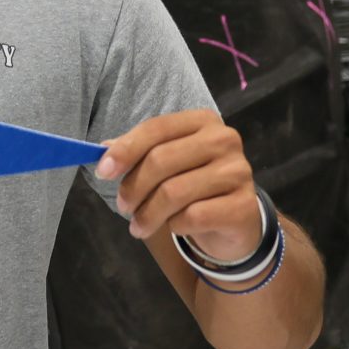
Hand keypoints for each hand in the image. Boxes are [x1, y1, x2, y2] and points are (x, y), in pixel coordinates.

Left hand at [96, 108, 259, 261]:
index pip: (156, 128)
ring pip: (174, 192)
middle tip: (123, 206)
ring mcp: (239, 172)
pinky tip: (174, 227)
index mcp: (203, 121)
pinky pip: (194, 216)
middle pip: (161, 160)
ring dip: (148, 213)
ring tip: (137, 226)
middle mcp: (224, 140)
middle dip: (133, 187)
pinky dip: (176, 225)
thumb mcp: (167, 163)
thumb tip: (102, 150)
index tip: (103, 172)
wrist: (234, 220)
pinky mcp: (245, 206)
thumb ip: (138, 152)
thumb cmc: (194, 184)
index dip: (125, 150)